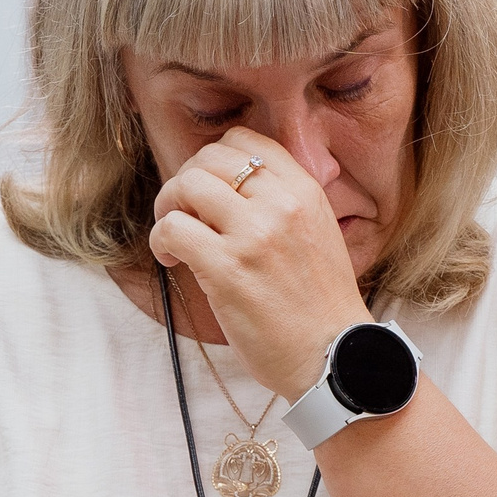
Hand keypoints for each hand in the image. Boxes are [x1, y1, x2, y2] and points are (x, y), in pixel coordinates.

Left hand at [149, 129, 370, 401]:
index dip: (213, 159)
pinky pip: (172, 229)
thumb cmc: (319, 306)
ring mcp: (254, 234)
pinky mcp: (227, 268)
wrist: (335, 357)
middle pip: (208, 157)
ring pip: (186, 185)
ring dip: (167, 208)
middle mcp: (281, 204)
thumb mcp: (318, 233)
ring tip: (175, 238)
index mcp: (304, 191)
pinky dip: (161, 241)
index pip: (245, 139)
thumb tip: (231, 184)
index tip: (208, 190)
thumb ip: (282, 203)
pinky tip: (171, 260)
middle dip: (184, 182)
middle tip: (182, 213)